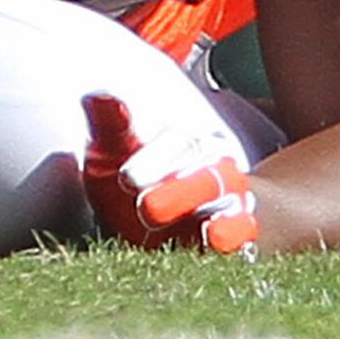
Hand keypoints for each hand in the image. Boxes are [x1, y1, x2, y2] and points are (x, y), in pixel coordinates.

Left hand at [81, 93, 260, 255]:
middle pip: (205, 174)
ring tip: (206, 231)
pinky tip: (219, 242)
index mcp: (183, 142)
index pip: (177, 143)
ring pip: (228, 202)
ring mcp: (229, 201)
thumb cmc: (133, 182)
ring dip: (215, 218)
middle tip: (147, 207)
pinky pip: (243, 232)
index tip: (125, 178)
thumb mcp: (114, 153)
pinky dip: (234, 237)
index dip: (154, 159)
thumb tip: (97, 96)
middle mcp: (212, 167)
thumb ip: (110, 127)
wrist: (163, 226)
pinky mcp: (238, 234)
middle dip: (179, 192)